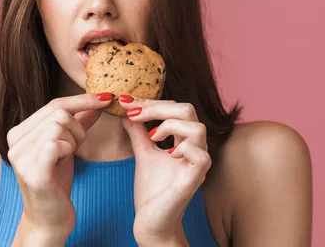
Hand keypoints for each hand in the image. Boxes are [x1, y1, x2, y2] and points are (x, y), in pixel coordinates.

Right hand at [6, 93, 111, 238]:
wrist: (49, 219)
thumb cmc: (57, 181)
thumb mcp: (68, 146)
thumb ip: (79, 122)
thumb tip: (98, 101)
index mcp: (19, 132)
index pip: (54, 104)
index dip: (82, 99)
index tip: (106, 97)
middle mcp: (14, 141)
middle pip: (59, 113)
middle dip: (78, 128)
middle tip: (75, 147)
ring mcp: (20, 157)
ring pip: (60, 126)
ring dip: (74, 141)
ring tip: (67, 157)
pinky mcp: (32, 172)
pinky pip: (58, 143)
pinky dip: (68, 150)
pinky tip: (63, 162)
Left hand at [119, 95, 211, 244]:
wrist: (152, 222)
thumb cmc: (152, 190)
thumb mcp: (143, 153)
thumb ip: (138, 132)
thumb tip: (127, 110)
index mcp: (185, 139)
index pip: (175, 108)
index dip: (151, 102)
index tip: (126, 102)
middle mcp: (196, 148)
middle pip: (187, 110)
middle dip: (157, 107)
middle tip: (133, 113)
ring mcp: (198, 163)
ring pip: (197, 128)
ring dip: (170, 125)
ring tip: (151, 136)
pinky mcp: (195, 178)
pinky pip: (199, 155)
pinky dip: (182, 148)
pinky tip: (166, 153)